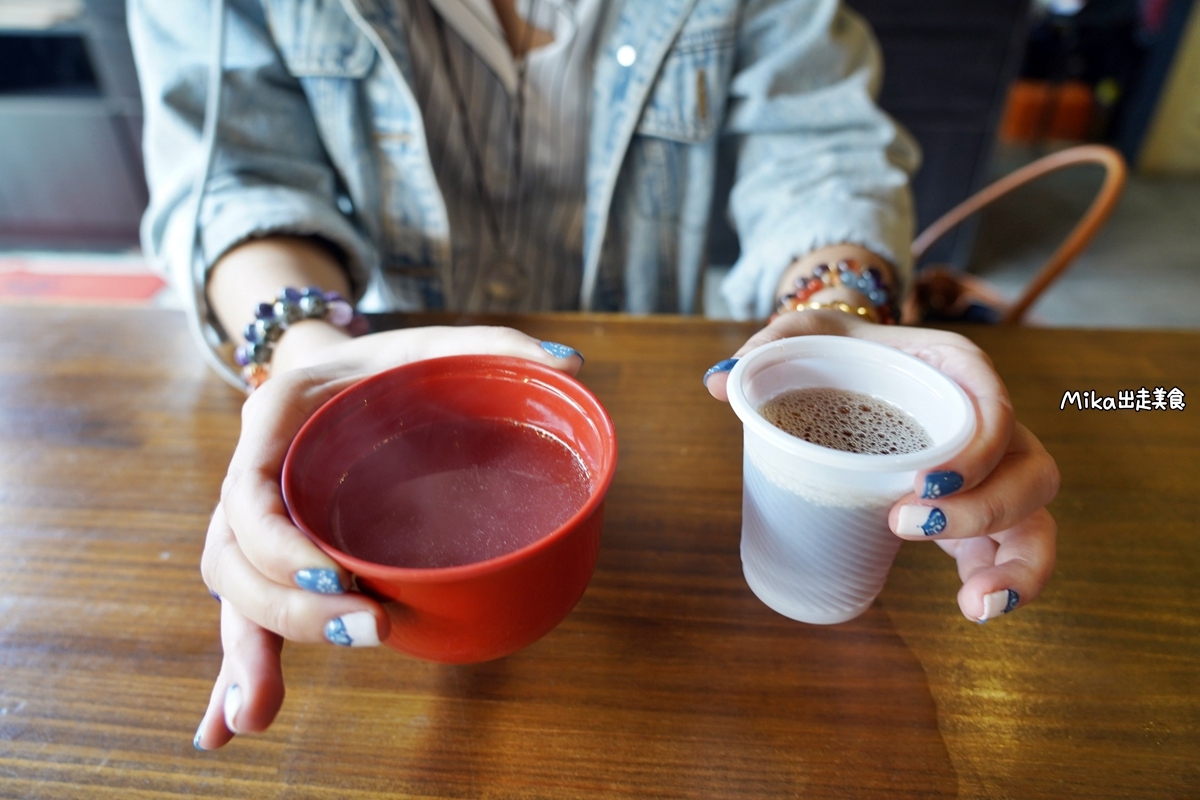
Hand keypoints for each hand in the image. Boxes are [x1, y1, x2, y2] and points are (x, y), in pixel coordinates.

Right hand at [193, 326, 584, 749]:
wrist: (341, 373)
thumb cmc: (388, 365)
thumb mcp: (433, 345)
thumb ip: (496, 346)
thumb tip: (575, 367)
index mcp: (278, 419)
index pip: (250, 495)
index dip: (282, 547)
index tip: (343, 581)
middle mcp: (254, 473)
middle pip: (235, 557)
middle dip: (286, 611)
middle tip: (371, 632)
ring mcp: (258, 520)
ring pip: (234, 593)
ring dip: (248, 655)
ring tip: (260, 716)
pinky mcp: (276, 555)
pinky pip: (246, 613)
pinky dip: (239, 670)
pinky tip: (236, 725)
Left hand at [703, 310, 1057, 623]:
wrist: (851, 364)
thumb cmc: (837, 351)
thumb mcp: (805, 337)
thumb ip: (766, 350)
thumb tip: (717, 383)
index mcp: (953, 372)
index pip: (991, 403)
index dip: (976, 448)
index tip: (923, 482)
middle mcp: (985, 421)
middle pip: (1027, 468)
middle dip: (985, 509)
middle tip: (903, 524)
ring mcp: (988, 469)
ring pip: (1033, 515)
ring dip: (1017, 564)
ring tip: (974, 605)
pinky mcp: (977, 508)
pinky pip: (1015, 545)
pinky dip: (1008, 581)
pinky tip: (976, 610)